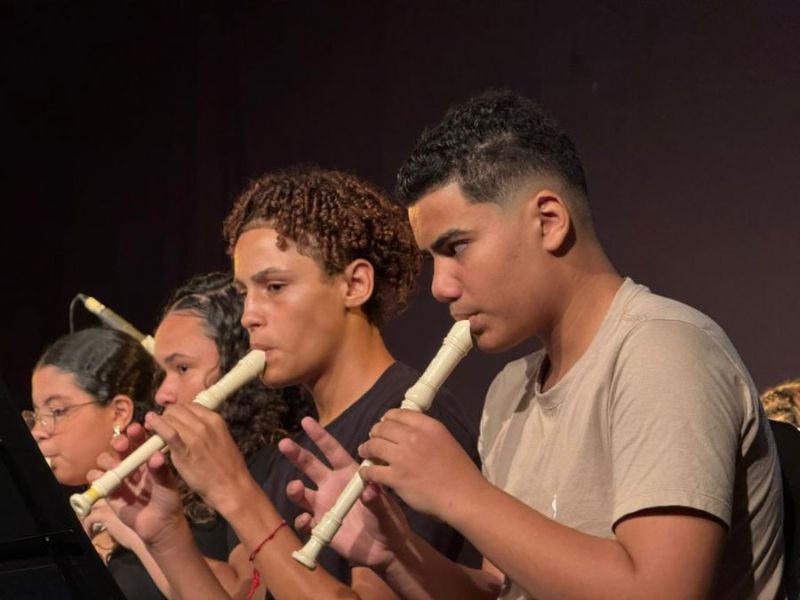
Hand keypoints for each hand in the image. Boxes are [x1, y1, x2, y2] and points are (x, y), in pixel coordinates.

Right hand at [87, 422, 184, 546]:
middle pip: (120, 446)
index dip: (136, 432)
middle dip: (119, 442)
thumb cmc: (167, 501)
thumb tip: (156, 457)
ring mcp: (119, 477)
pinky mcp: (109, 491)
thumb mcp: (168, 486)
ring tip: (116, 467)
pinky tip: (103, 479)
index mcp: (148, 458)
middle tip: (122, 445)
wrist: (159, 526)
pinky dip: (96, 476)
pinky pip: (96, 478)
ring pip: (105, 459)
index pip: (140, 440)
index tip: (136, 429)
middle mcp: (132, 464)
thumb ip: (161, 472)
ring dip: (107, 459)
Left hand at [143, 404, 252, 513]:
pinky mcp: (185, 451)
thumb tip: (190, 426)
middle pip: (177, 409)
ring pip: (170, 417)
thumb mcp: (221, 439)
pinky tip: (151, 424)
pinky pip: (168, 432)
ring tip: (152, 429)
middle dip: (166, 415)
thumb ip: (206, 430)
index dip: (177, 412)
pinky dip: (157, 425)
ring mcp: (195, 436)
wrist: (231, 487)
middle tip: (159, 424)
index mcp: (215, 419)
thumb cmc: (227, 467)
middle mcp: (205, 424)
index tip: (171, 419)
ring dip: (159, 421)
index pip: (189, 406)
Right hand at [278, 417, 410, 569]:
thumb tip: (369, 491)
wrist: (384, 548)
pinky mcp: (320, 526)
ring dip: (295, 489)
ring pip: (301, 493)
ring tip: (296, 488)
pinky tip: (307, 521)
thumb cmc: (388, 520)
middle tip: (284, 443)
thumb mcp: (385, 508)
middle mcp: (332, 486)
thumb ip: (377, 500)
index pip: (332, 451)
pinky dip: (302, 521)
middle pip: (310, 466)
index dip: (319, 436)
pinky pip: (305, 521)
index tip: (306, 421)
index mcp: (348, 473)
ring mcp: (324, 505)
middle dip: (296, 454)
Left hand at [358, 409, 483, 518]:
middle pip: (382, 428)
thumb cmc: (458, 470)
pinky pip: (372, 470)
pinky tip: (367, 472)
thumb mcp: (444, 440)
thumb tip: (406, 433)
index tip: (384, 426)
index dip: (387, 419)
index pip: (398, 413)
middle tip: (373, 439)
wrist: (462, 495)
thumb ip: (425, 433)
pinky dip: (367, 471)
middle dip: (374, 433)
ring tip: (365, 452)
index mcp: (427, 426)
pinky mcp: (396, 477)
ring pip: (373, 446)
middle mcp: (413, 437)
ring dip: (366, 448)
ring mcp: (403, 457)